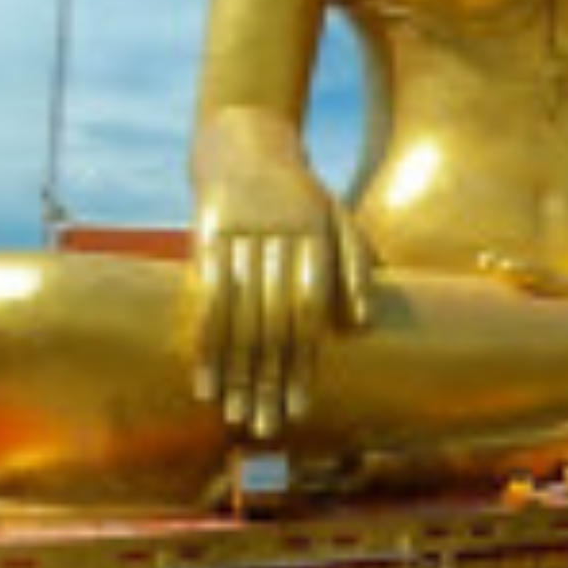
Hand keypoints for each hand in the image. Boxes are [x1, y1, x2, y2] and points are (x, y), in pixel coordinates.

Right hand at [189, 127, 372, 439]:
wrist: (245, 140)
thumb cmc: (300, 192)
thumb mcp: (338, 217)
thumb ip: (354, 266)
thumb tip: (363, 323)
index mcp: (315, 235)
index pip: (310, 310)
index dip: (304, 359)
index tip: (300, 405)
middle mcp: (278, 236)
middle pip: (273, 320)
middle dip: (269, 378)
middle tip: (267, 427)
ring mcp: (239, 236)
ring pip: (238, 315)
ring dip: (235, 371)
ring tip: (235, 414)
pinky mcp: (207, 235)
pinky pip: (206, 297)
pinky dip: (205, 342)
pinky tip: (205, 378)